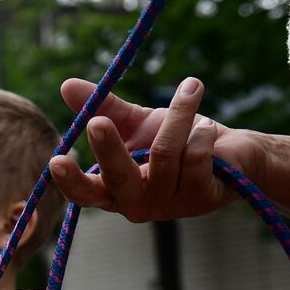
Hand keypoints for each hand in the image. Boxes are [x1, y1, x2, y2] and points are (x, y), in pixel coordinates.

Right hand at [48, 77, 262, 223]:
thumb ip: (103, 107)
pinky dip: (201, 131)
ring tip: (190, 89)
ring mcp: (168, 205)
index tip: (57, 160)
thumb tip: (66, 85)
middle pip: (117, 178)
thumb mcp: (137, 122)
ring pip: (163, 154)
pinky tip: (208, 127)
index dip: (69, 181)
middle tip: (97, 121)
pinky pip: (193, 156)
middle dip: (107, 148)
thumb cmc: (177, 140)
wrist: (232, 153)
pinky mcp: (199, 198)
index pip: (84, 194)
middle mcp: (136, 204)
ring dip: (178, 114)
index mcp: (114, 191)